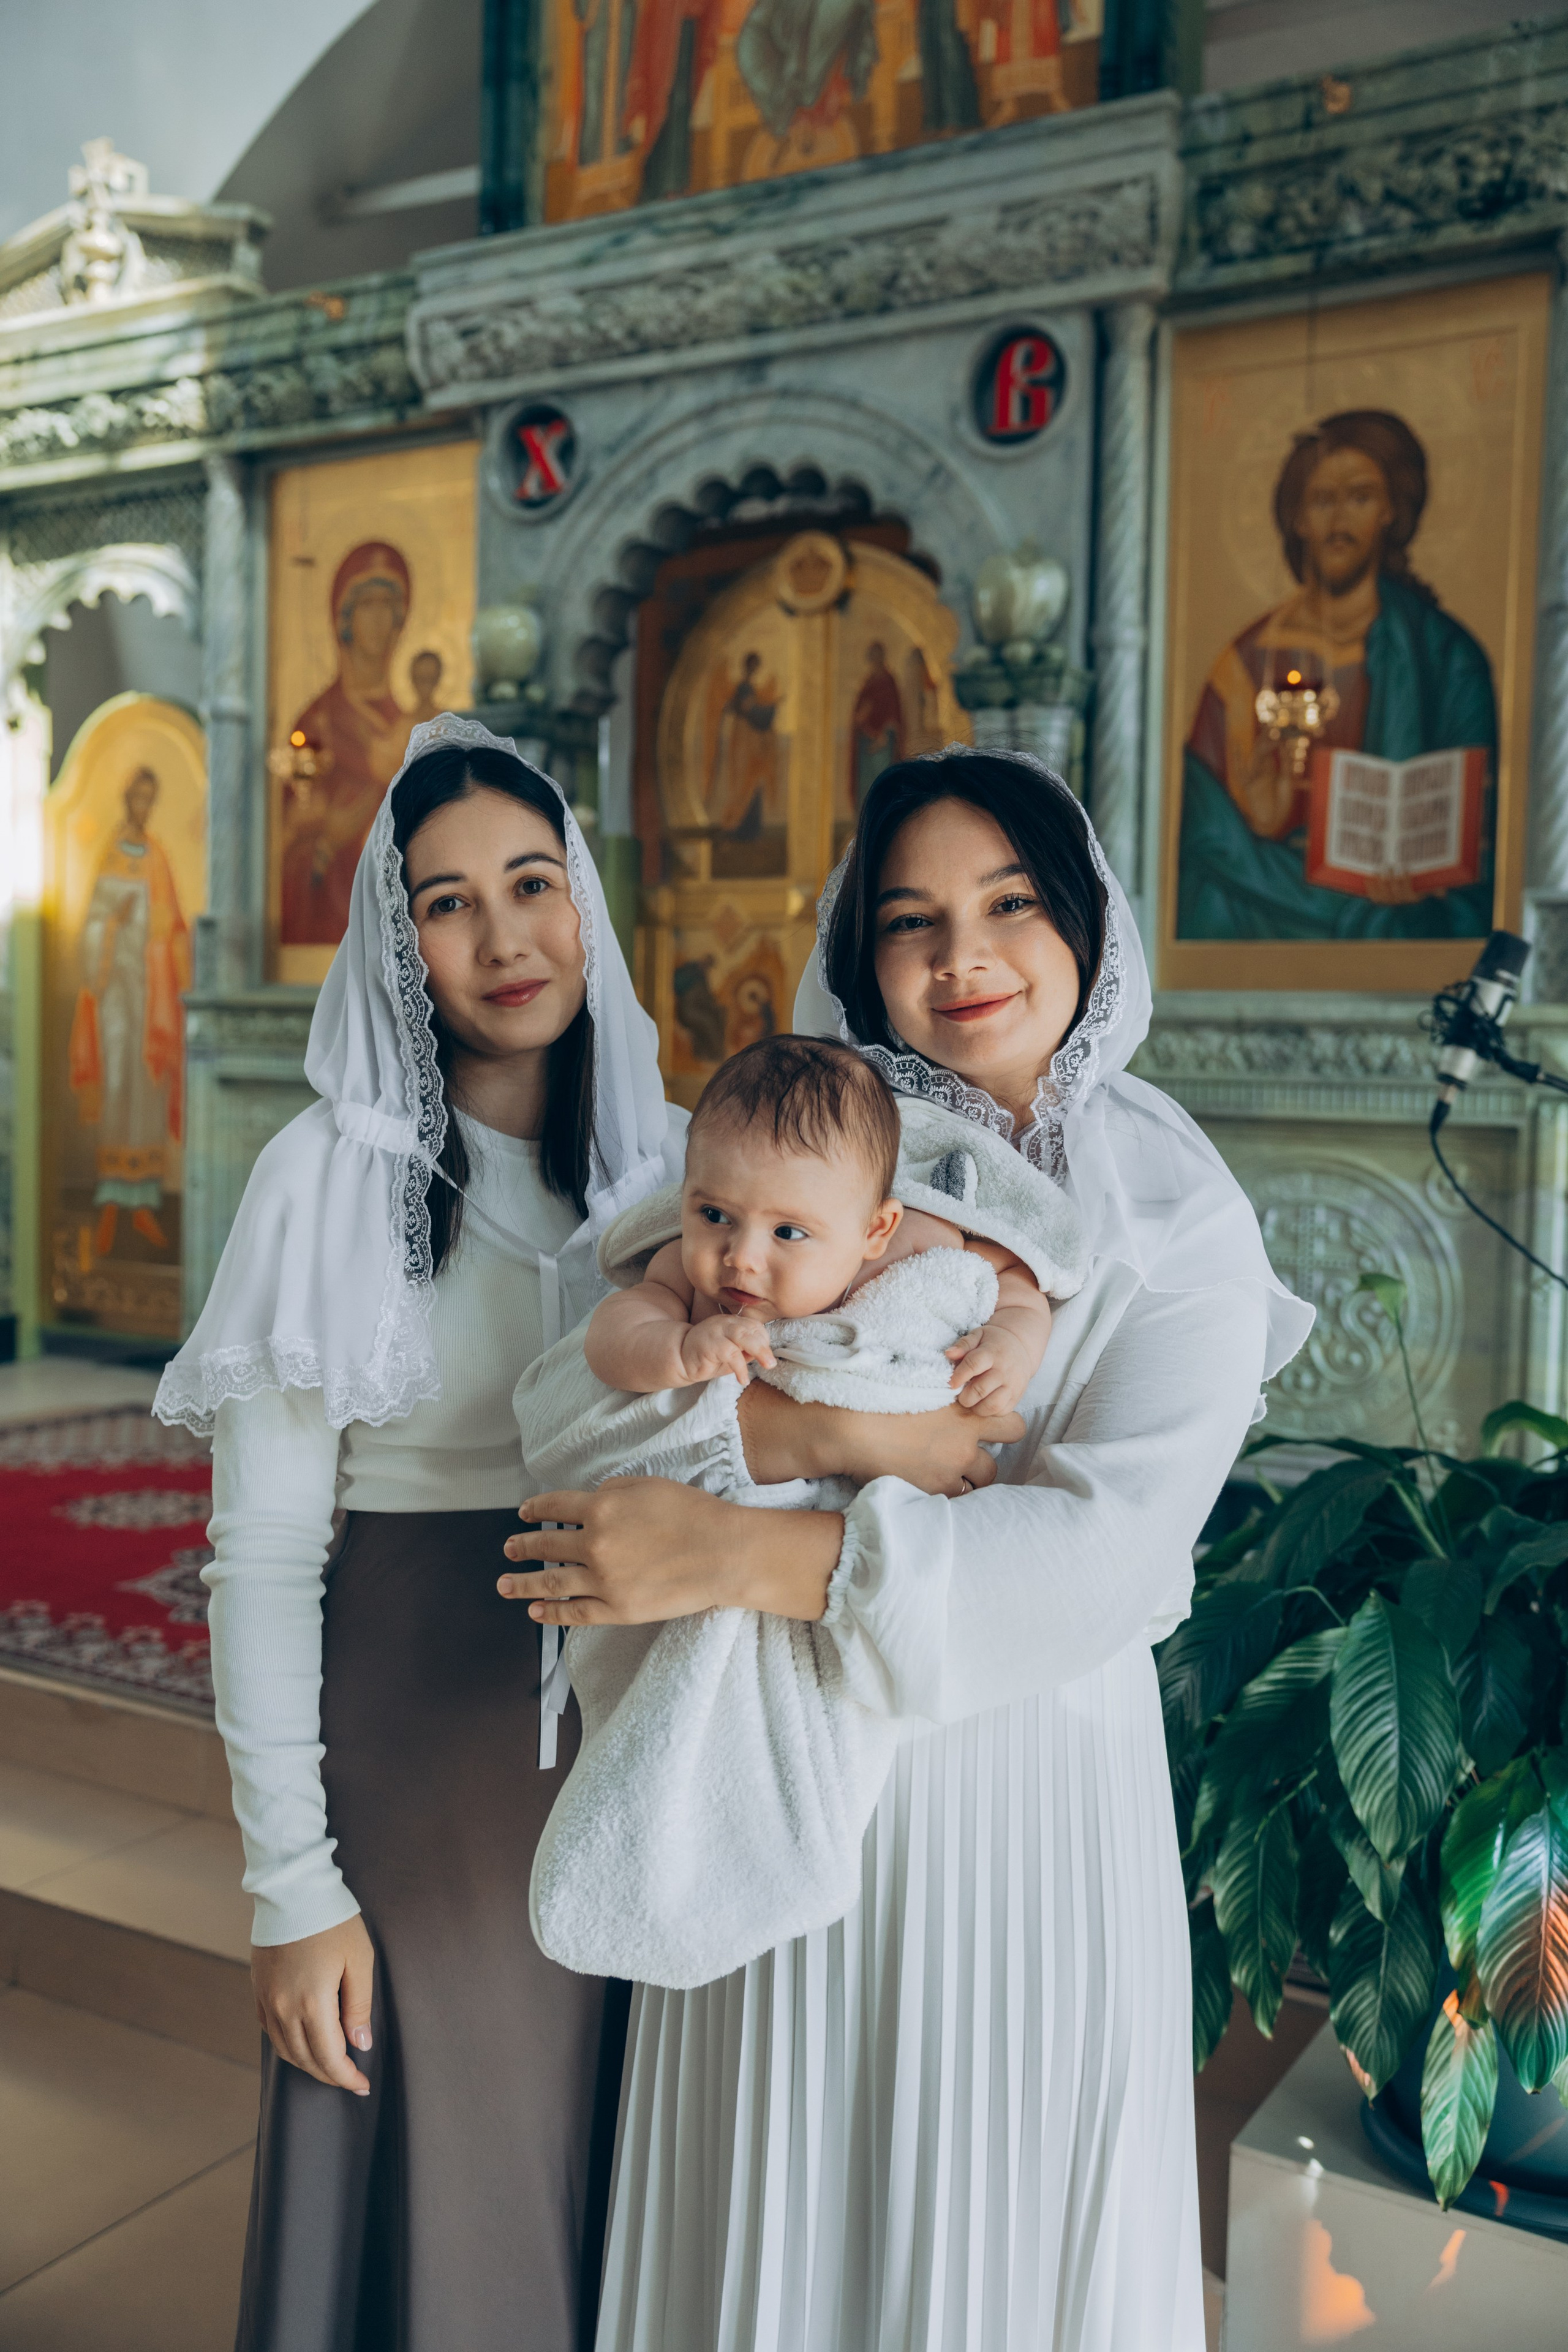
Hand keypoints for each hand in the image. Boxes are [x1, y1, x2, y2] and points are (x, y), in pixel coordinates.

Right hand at [251, 1913, 375, 2093]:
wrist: (293, 1891)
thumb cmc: (333, 1921)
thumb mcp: (359, 1960)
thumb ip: (359, 2006)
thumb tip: (359, 2044)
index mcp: (312, 2003)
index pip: (329, 2057)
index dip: (346, 2077)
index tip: (362, 2085)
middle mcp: (285, 2008)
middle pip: (306, 2059)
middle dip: (330, 2075)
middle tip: (350, 2079)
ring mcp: (268, 2000)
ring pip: (286, 2049)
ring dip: (308, 2064)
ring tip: (330, 2066)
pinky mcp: (259, 1989)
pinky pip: (270, 2031)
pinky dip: (287, 2045)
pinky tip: (302, 2044)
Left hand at [500, 1477, 841, 1624]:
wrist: (723, 1553)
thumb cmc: (692, 1513)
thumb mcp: (648, 1484)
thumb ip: (612, 1490)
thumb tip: (591, 1502)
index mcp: (601, 1507)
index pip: (554, 1506)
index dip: (535, 1509)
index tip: (524, 1513)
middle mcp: (595, 1544)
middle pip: (547, 1545)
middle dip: (523, 1546)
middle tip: (509, 1548)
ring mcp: (603, 1581)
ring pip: (550, 1583)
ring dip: (522, 1584)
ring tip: (504, 1584)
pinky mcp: (617, 1610)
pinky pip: (575, 1613)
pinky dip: (551, 1614)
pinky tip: (535, 1612)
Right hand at [679, 1313, 774, 1382]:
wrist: (679, 1358)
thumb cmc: (708, 1357)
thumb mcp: (732, 1353)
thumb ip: (746, 1352)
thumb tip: (764, 1356)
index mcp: (733, 1322)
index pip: (755, 1326)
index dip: (763, 1340)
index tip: (764, 1356)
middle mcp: (726, 1323)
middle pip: (751, 1329)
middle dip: (764, 1346)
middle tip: (772, 1363)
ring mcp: (717, 1331)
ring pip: (742, 1336)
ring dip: (758, 1350)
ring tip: (768, 1365)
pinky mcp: (709, 1344)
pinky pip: (730, 1353)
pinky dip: (740, 1367)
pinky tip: (743, 1379)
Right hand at [736, 1379, 1023, 1497]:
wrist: (850, 1426)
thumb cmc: (877, 1395)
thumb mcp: (917, 1380)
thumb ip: (940, 1386)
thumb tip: (945, 1378)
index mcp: (965, 1411)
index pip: (1012, 1423)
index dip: (1003, 1428)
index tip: (986, 1431)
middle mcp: (965, 1441)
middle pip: (1001, 1460)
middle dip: (990, 1458)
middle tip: (971, 1458)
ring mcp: (952, 1468)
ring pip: (981, 1481)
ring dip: (968, 1479)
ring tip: (946, 1474)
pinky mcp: (934, 1488)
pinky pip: (955, 1498)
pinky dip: (946, 1494)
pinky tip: (927, 1484)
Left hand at [946, 1322, 1033, 1412]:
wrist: (1021, 1347)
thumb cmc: (994, 1342)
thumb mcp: (978, 1335)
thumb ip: (963, 1345)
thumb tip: (949, 1354)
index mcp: (992, 1353)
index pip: (973, 1365)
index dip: (959, 1376)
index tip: (951, 1383)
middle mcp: (1004, 1371)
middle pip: (980, 1390)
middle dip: (964, 1396)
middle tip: (960, 1394)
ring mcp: (1013, 1385)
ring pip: (992, 1405)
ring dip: (976, 1407)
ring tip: (972, 1400)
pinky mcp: (1017, 1397)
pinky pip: (1001, 1412)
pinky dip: (988, 1412)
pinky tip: (983, 1402)